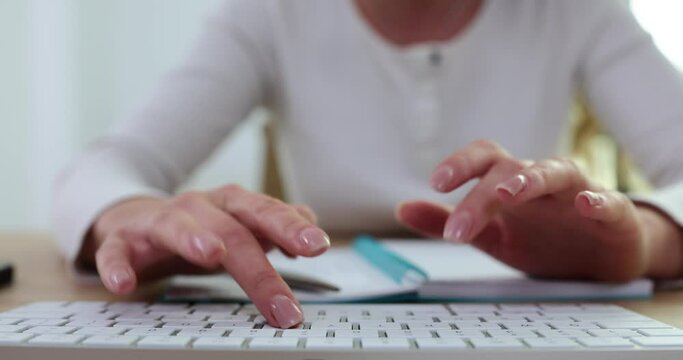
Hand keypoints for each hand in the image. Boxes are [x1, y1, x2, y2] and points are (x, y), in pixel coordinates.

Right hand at [80, 185, 329, 327]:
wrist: (135, 216)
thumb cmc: (200, 226)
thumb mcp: (239, 223)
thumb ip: (273, 225)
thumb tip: (310, 223)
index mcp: (232, 204)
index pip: (266, 212)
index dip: (291, 227)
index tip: (318, 245)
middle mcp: (199, 206)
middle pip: (232, 230)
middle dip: (260, 268)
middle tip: (285, 305)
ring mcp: (160, 221)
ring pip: (176, 225)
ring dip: (194, 238)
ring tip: (213, 255)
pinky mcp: (123, 239)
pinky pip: (118, 250)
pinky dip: (119, 265)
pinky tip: (124, 285)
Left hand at [397, 140, 682, 281]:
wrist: (600, 258)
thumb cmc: (541, 239)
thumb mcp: (488, 236)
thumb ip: (445, 221)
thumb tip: (400, 207)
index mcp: (509, 183)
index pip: (483, 160)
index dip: (460, 164)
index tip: (435, 182)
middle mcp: (540, 180)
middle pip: (511, 168)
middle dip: (481, 191)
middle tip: (457, 217)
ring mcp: (577, 192)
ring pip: (555, 172)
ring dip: (531, 180)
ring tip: (509, 193)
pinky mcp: (612, 212)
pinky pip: (607, 201)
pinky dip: (597, 200)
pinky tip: (586, 204)